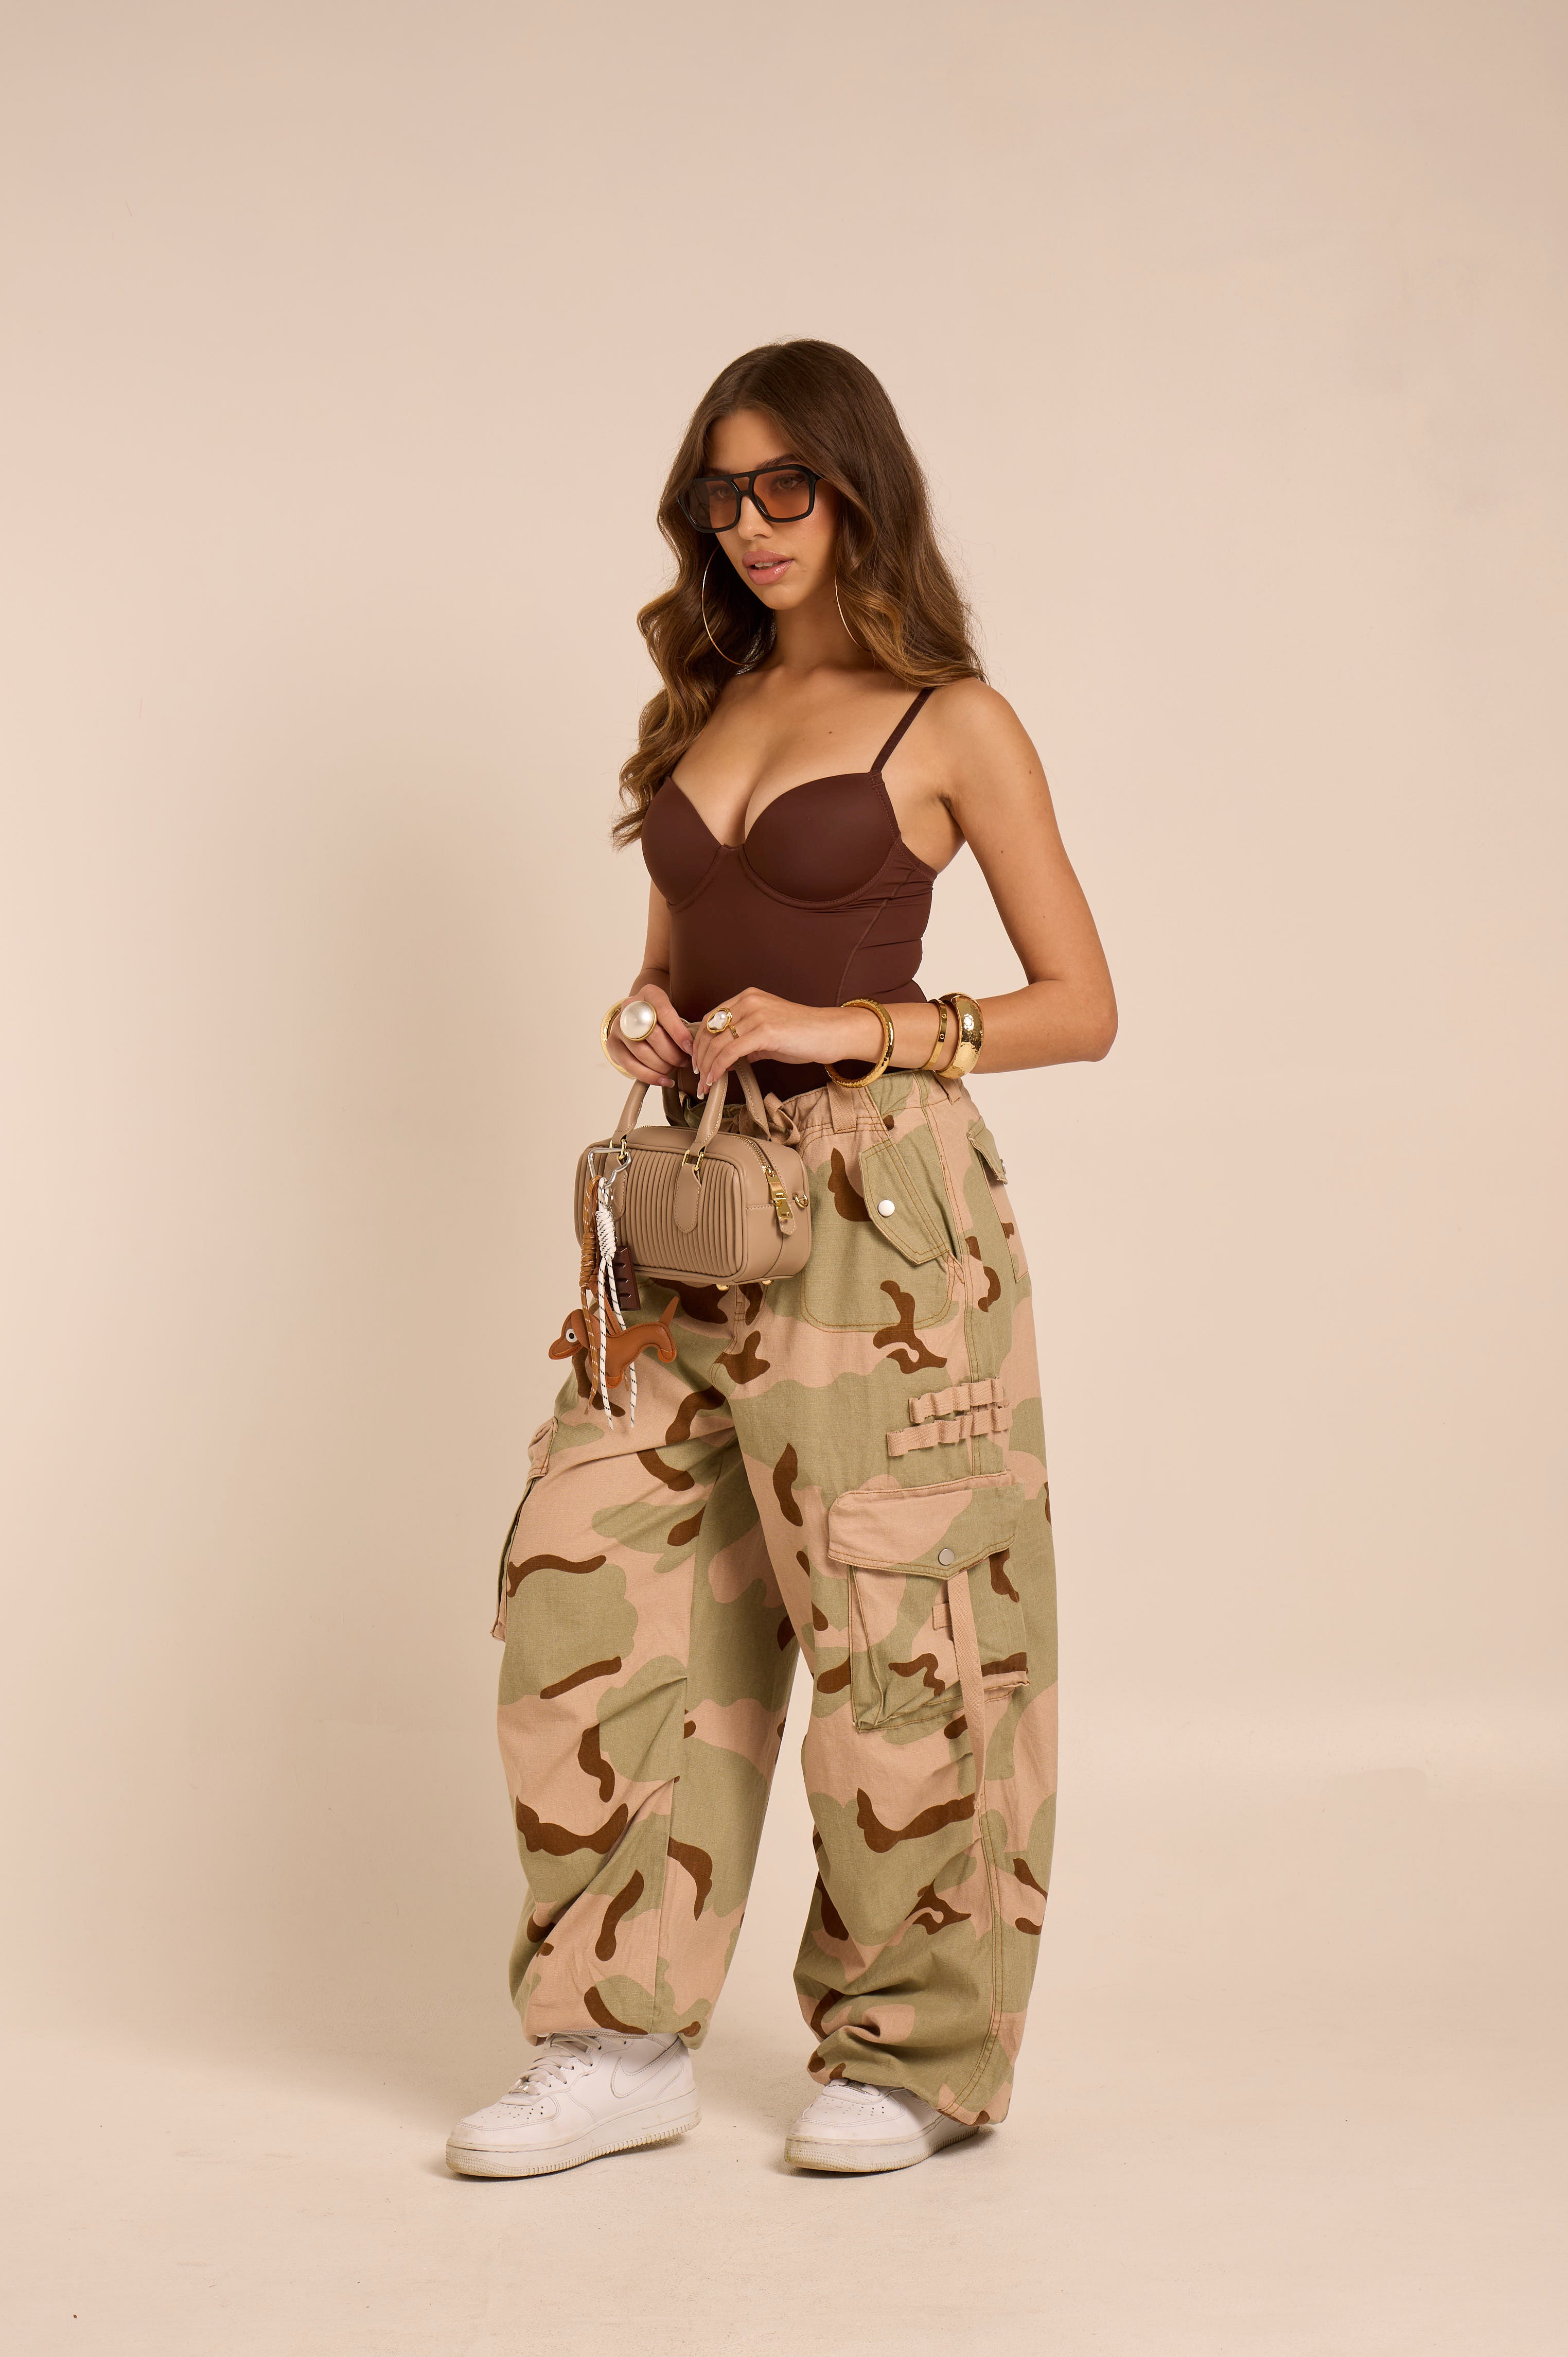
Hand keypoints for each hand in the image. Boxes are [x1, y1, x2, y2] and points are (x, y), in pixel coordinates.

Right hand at [607, 982, 693, 1084]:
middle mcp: (630, 1007)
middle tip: (684, 1062)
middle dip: (673, 1053)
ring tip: (674, 1068)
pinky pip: (631, 1066)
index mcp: (649, 994)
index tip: (690, 1048)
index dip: (678, 1033)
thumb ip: (681, 1025)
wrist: (636, 1018)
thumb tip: (694, 1049)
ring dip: (663, 1066)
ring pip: (642, 1052)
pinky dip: (651, 1077)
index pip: (664, 1012)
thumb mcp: (672, 1012)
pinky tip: (664, 1080)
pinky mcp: (613, 1045)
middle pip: (653, 1035)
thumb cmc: (661, 1018)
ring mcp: (619, 1027)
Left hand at [689, 989, 884, 1096]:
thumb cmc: (804, 1035)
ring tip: (705, 1085)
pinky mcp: (764, 1031)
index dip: (700, 1042)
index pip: (711, 1018)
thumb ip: (747, 1041)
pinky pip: (730, 1052)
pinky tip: (716, 1080)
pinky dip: (719, 1068)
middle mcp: (749, 1001)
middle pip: (709, 1030)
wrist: (830, 1033)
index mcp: (748, 998)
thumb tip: (728, 1059)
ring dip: (707, 1067)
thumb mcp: (769, 1033)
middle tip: (698, 1077)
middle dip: (699, 1057)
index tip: (697, 1061)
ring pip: (717, 1043)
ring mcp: (756, 1014)